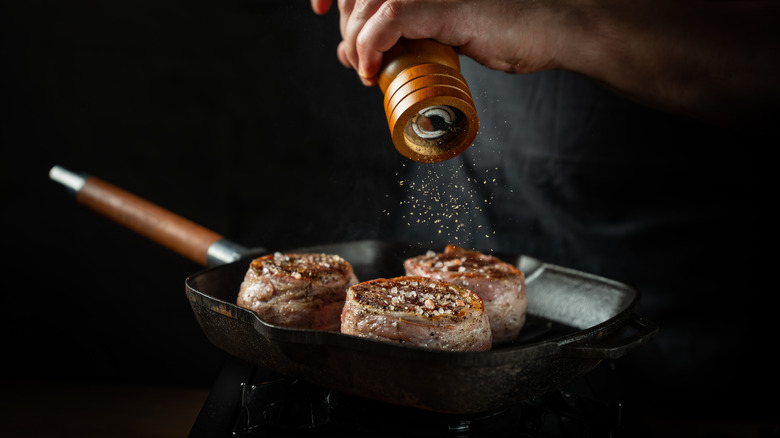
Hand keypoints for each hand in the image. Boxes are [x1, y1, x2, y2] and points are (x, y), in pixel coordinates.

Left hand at [312, 0, 779, 128]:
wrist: (557, 26)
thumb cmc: (510, 28)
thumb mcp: (442, 32)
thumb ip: (402, 34)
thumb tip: (354, 53)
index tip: (327, 18)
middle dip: (346, 27)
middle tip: (359, 61)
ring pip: (367, 7)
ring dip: (356, 43)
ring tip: (367, 70)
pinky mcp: (444, 2)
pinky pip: (389, 21)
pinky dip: (371, 49)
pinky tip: (370, 71)